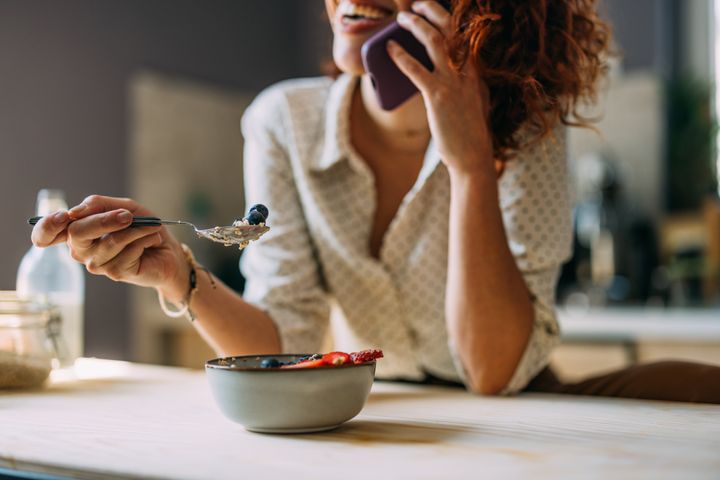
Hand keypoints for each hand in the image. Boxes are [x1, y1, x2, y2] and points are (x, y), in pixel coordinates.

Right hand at [31, 195, 189, 300]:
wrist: (168, 251)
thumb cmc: (143, 227)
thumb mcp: (124, 207)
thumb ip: (99, 205)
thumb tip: (75, 211)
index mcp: (78, 231)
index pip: (46, 234)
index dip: (47, 226)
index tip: (63, 216)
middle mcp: (81, 249)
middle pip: (77, 233)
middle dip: (104, 220)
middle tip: (128, 215)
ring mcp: (96, 263)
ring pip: (109, 242)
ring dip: (135, 229)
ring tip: (151, 227)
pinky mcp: (114, 273)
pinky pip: (127, 252)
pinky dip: (144, 240)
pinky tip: (152, 240)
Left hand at [389, 1, 493, 175]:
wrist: (473, 155)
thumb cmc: (467, 131)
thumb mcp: (469, 99)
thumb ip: (457, 83)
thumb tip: (432, 71)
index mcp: (475, 70)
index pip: (462, 34)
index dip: (446, 17)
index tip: (431, 8)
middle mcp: (467, 70)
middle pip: (450, 28)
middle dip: (432, 10)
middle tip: (415, 4)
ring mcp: (453, 82)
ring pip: (434, 41)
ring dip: (415, 25)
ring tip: (401, 19)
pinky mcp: (438, 97)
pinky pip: (416, 69)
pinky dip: (400, 55)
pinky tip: (389, 49)